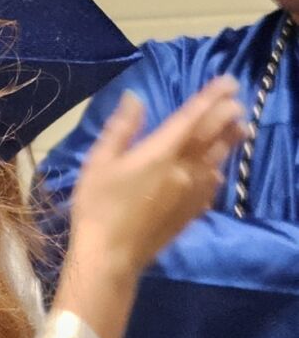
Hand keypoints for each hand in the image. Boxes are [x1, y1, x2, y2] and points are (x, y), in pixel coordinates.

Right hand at [50, 76, 244, 337]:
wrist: (111, 256)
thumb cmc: (98, 206)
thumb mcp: (99, 162)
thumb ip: (121, 128)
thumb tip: (135, 98)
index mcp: (162, 152)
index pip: (194, 117)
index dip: (212, 97)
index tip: (228, 81)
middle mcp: (185, 169)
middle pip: (213, 136)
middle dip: (226, 114)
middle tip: (237, 98)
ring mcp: (193, 192)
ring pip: (218, 159)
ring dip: (230, 139)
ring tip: (239, 126)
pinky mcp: (192, 211)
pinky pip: (213, 184)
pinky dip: (219, 168)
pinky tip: (217, 169)